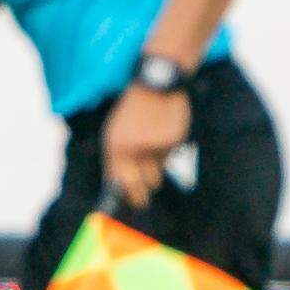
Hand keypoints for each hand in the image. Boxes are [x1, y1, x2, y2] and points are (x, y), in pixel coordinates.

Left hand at [103, 83, 192, 209]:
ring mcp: (155, 146)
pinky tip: (163, 130)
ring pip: (159, 169)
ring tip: (153, 141)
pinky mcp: (173, 141)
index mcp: (116, 147)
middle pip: (144, 183)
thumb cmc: (133, 111)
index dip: (128, 195)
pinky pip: (171, 154)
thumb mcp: (117, 132)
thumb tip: (120, 184)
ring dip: (156, 163)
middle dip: (144, 191)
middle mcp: (134, 149)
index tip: (134, 203)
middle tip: (144, 199)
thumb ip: (117, 157)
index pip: (120, 181)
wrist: (155, 86)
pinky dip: (168, 147)